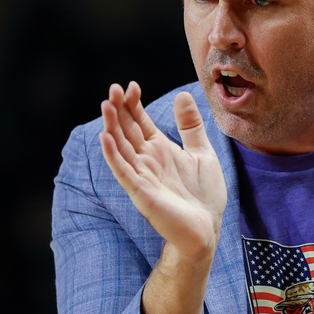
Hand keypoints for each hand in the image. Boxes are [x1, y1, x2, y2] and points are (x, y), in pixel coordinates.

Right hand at [99, 82, 226, 255]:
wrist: (207, 228)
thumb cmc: (204, 195)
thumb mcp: (202, 152)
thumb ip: (191, 126)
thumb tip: (182, 95)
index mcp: (160, 150)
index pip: (140, 122)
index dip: (134, 104)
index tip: (132, 85)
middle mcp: (147, 161)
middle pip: (127, 130)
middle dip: (119, 109)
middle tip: (114, 87)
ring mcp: (142, 176)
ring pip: (121, 147)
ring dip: (112, 127)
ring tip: (106, 104)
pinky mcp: (142, 193)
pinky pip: (123, 172)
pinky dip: (114, 156)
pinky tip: (106, 138)